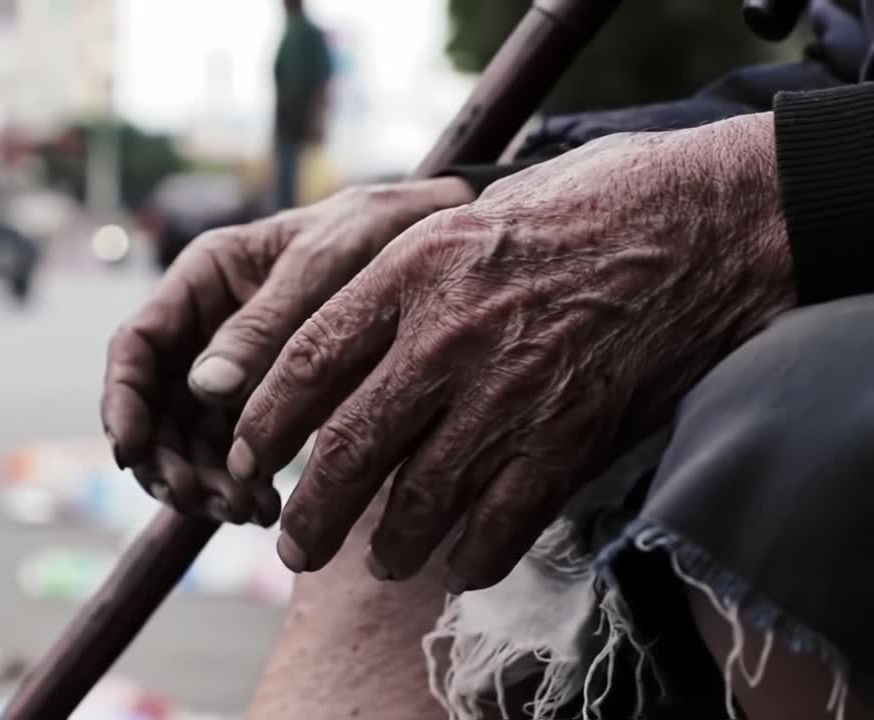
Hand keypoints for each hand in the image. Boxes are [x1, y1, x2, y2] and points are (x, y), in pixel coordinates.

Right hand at [101, 178, 474, 524]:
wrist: (431, 239)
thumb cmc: (372, 232)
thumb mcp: (321, 266)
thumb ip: (264, 324)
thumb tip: (203, 387)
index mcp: (202, 279)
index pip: (135, 345)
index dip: (122, 402)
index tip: (132, 453)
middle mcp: (207, 328)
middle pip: (156, 407)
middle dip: (167, 460)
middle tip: (202, 498)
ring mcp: (234, 370)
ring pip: (189, 441)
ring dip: (202, 483)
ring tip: (245, 509)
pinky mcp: (267, 404)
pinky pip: (234, 453)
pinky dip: (240, 485)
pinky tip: (268, 506)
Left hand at [228, 113, 795, 587]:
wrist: (702, 218)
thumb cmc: (581, 202)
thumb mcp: (465, 214)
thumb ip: (399, 275)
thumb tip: (338, 335)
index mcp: (412, 268)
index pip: (308, 358)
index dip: (266, 418)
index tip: (246, 454)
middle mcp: (448, 334)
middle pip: (350, 445)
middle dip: (312, 511)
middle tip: (292, 546)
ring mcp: (510, 390)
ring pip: (421, 496)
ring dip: (389, 543)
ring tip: (376, 561)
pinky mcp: (571, 434)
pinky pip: (504, 518)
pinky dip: (474, 554)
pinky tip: (459, 567)